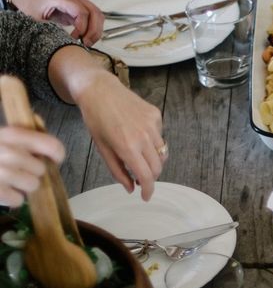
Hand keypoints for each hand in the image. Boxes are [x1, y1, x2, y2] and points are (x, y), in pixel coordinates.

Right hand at [0, 126, 64, 207]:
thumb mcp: (2, 136)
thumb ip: (22, 132)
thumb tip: (40, 125)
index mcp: (11, 134)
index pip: (50, 145)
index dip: (57, 154)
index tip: (55, 159)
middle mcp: (7, 152)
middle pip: (40, 169)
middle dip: (34, 172)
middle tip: (20, 171)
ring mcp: (0, 172)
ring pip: (32, 185)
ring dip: (25, 186)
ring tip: (11, 181)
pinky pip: (18, 200)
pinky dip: (13, 199)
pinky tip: (3, 190)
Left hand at [10, 0, 103, 45]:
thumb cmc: (32, 4)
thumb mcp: (34, 18)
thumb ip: (48, 29)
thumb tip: (61, 43)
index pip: (81, 11)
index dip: (82, 27)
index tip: (76, 38)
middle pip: (94, 12)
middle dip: (93, 30)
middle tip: (86, 43)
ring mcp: (78, 1)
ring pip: (98, 14)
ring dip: (96, 30)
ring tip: (88, 42)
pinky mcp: (80, 7)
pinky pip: (94, 16)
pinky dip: (94, 28)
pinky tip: (87, 37)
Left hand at [75, 75, 164, 200]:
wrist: (100, 91)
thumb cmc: (96, 120)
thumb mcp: (102, 149)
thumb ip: (118, 171)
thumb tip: (131, 188)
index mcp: (128, 147)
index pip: (146, 176)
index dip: (148, 190)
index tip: (146, 196)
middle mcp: (144, 137)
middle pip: (157, 168)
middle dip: (150, 176)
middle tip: (138, 176)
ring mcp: (153, 124)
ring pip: (161, 153)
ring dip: (152, 160)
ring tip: (138, 156)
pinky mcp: (156, 115)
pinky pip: (160, 136)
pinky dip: (152, 142)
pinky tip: (138, 134)